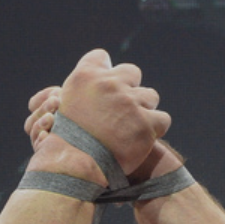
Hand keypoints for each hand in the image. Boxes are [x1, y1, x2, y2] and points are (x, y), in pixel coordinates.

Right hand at [32, 50, 169, 176]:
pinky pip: (162, 119)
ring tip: (132, 127)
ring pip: (150, 96)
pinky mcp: (145, 124)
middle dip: (130, 89)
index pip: (100, 57)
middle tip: (123, 110)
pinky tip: (144, 138)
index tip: (106, 86)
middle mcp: (108, 84)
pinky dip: (155, 128)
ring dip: (144, 109)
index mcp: (84, 77)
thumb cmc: (65, 139)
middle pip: (131, 73)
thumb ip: (83, 89)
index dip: (105, 71)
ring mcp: (129, 103)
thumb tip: (104, 74)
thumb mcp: (62, 105)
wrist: (73, 166)